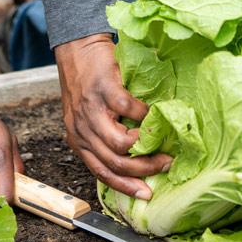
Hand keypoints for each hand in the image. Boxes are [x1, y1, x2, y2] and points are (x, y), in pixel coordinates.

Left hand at [55, 33, 172, 199]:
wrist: (77, 48)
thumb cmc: (85, 81)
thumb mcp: (88, 116)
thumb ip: (104, 135)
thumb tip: (137, 155)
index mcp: (78, 139)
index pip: (100, 173)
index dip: (125, 187)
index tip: (146, 193)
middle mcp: (82, 129)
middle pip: (113, 164)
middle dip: (142, 171)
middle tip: (164, 165)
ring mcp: (92, 111)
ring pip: (120, 145)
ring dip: (145, 149)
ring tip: (161, 144)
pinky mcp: (105, 90)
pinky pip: (129, 111)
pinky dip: (145, 116)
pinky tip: (153, 114)